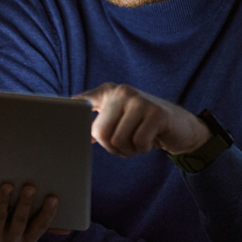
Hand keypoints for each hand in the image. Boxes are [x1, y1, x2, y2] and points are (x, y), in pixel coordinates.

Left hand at [0, 183, 69, 241]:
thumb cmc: (9, 221)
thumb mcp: (27, 222)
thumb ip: (43, 222)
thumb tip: (67, 229)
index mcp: (27, 241)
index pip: (40, 227)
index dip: (47, 213)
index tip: (53, 198)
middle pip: (20, 222)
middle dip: (25, 204)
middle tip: (29, 187)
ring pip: (0, 219)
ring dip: (4, 201)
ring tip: (7, 185)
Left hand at [75, 82, 209, 157]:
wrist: (180, 127)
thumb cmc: (143, 126)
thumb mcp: (119, 118)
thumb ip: (97, 122)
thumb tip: (73, 133)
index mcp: (108, 92)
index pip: (82, 102)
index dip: (71, 115)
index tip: (61, 123)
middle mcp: (122, 91)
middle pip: (100, 131)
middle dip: (111, 147)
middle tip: (124, 145)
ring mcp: (140, 100)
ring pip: (118, 139)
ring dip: (128, 150)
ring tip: (138, 142)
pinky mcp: (156, 113)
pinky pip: (138, 143)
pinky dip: (143, 149)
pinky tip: (150, 140)